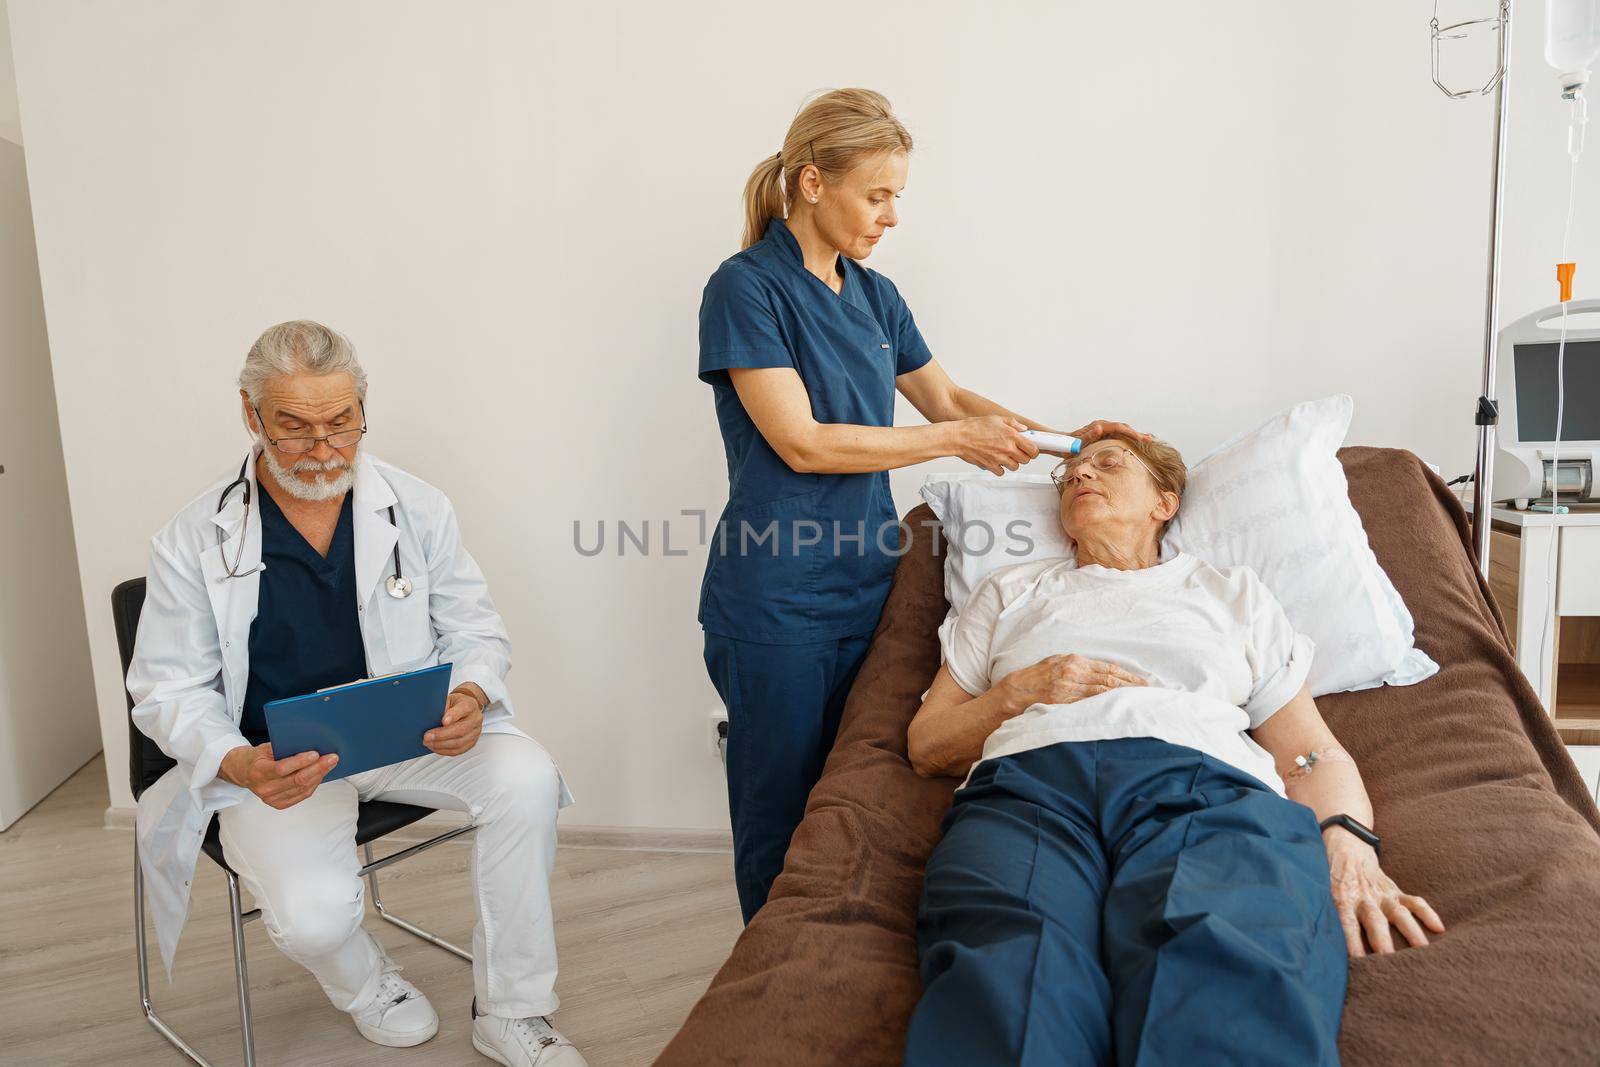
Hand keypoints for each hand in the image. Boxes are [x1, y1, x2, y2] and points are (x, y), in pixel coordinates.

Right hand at [219, 743, 337, 809]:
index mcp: (259, 772)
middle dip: (317, 768)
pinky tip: (321, 774)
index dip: (300, 762)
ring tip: (330, 764)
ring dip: (319, 776)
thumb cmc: (256, 757)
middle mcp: (264, 788)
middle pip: (297, 780)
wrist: (242, 772)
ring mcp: (271, 799)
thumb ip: (283, 748)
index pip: (282, 768)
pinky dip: (314, 784)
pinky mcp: (279, 804)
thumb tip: (309, 744)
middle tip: (332, 758)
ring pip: (302, 789)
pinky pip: (302, 795)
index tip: (315, 754)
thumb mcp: (265, 748)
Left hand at [425, 685, 484, 755]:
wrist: (465, 710)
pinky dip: (445, 750)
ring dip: (441, 745)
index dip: (454, 715)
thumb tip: (428, 717)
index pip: (464, 708)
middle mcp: (475, 718)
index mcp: (470, 704)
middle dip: (442, 735)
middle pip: (461, 729)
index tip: (443, 721)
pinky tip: (435, 747)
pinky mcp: (471, 742)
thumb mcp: (447, 699)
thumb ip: (441, 706)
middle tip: (427, 736)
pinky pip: (458, 750)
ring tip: (428, 743)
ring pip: (459, 742)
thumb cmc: (454, 704)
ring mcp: (475, 732)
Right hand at [953, 415, 1037, 475]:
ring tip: (1005, 456)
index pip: (1033, 449)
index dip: (1033, 450)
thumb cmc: (974, 427)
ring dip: (1012, 463)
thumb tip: (1024, 429)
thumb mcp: (996, 418)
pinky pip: (1001, 472)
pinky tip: (996, 460)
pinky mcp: (990, 466)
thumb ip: (1013, 423)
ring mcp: (999, 458)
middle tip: (1016, 451)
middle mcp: (1007, 448)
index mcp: (1011, 435)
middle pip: (1026, 460)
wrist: (958, 437)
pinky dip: (1000, 468)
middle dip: (1023, 456)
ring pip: (1015, 467)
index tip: (1030, 449)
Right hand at [1000, 653, 1146, 709]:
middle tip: (1149, 694)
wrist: (1008, 698)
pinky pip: (1092, 706)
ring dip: (1124, 697)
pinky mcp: (1064, 704)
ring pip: (1104, 693)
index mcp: (1071, 661)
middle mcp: (1072, 672)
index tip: (1142, 683)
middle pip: (1110, 680)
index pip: (1107, 669)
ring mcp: (1069, 689)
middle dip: (1132, 687)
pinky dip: (1108, 707)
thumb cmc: (1027, 683)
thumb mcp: (1050, 665)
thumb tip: (1093, 673)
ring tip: (1140, 703)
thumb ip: (1071, 667)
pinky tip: (1120, 711)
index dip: (1127, 676)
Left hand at [1067, 419, 1152, 445]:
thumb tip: (1100, 428)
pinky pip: (1117, 434)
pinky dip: (1127, 437)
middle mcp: (1102, 425)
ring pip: (1122, 430)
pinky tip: (1134, 441)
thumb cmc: (1069, 447)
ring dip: (1134, 435)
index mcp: (1098, 427)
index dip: (1132, 433)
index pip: (1119, 428)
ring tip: (1146, 440)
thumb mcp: (1077, 443)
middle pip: (1123, 427)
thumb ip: (1089, 436)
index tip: (1142, 438)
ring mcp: (1102, 429)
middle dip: (1137, 433)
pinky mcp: (1102, 433)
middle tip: (1149, 440)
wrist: (1062, 445)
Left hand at [1325, 830, 1444, 956]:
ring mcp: (1382, 895)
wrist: (1344, 846)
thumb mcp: (1321, 892)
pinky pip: (1414, 901)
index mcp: (1341, 899)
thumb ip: (1321, 913)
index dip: (1351, 942)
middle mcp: (1364, 898)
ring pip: (1399, 914)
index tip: (1357, 961)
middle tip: (1389, 960)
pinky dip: (1427, 913)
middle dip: (1382, 941)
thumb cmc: (1330, 878)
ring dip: (1411, 932)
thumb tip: (1313, 942)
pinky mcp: (1395, 891)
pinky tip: (1439, 928)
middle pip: (1374, 921)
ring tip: (1423, 951)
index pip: (1346, 923)